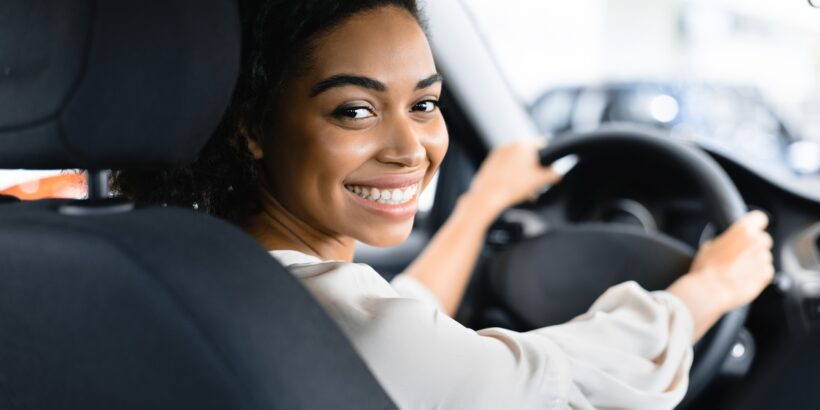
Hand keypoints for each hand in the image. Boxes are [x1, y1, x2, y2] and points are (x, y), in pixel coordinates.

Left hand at [464, 139, 560, 219]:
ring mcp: (498, 154)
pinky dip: (511, 176)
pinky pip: (505, 167)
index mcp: (523, 145)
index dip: (550, 156)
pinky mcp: (489, 163)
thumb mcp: (540, 181)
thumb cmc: (513, 187)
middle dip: (535, 170)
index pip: (543, 145)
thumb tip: (558, 173)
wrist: (487, 197)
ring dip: (524, 175)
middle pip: (529, 156)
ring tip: (527, 192)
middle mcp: (509, 146)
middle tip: (538, 184)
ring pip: (517, 163)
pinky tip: (514, 190)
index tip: (552, 166)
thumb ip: (553, 174)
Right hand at [667, 210, 774, 340]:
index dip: (754, 223)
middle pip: (763, 238)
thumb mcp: (709, 246)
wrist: (710, 291)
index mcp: (743, 231)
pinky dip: (758, 273)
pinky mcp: (766, 276)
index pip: (759, 218)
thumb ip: (726, 240)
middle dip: (754, 244)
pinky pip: (766, 270)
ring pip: (764, 255)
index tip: (751, 228)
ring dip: (755, 259)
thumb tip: (729, 242)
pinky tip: (743, 277)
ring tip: (738, 268)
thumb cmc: (706, 268)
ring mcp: (763, 260)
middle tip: (739, 252)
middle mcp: (757, 243)